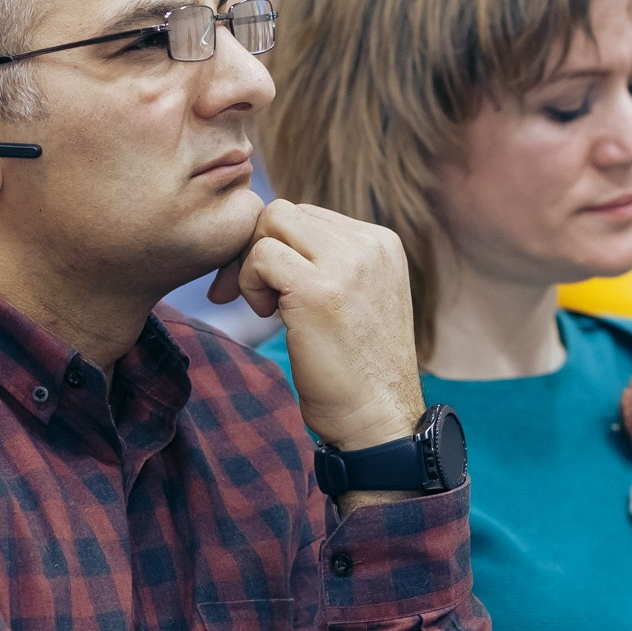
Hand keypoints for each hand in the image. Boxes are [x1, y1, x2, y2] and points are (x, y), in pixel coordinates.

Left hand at [208, 199, 423, 453]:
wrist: (377, 418)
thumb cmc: (357, 370)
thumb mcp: (356, 299)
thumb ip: (329, 263)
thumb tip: (267, 238)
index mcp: (382, 244)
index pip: (309, 215)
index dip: (278, 246)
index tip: (269, 288)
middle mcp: (370, 245)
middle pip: (286, 212)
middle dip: (256, 248)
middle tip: (255, 295)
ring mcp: (348, 265)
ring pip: (271, 224)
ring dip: (253, 264)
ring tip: (268, 307)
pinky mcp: (319, 290)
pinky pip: (261, 256)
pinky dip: (250, 283)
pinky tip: (267, 316)